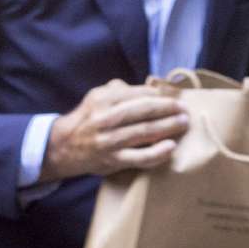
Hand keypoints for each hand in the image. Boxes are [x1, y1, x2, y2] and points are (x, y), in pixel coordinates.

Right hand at [40, 80, 189, 181]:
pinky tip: (170, 147)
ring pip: (145, 132)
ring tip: (184, 123)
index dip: (158, 94)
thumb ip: (118, 90)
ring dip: (168, 126)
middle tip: (184, 109)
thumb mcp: (96, 97)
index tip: (173, 96)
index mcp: (101, 99)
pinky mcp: (114, 160)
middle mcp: (105, 118)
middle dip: (168, 108)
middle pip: (143, 110)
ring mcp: (109, 141)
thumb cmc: (88, 119)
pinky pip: (140, 158)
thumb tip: (149, 87)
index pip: (136, 93)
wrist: (64, 147)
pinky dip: (158, 153)